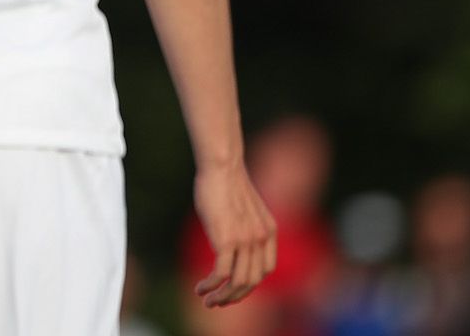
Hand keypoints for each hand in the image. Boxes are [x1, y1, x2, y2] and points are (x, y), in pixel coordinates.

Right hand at [191, 164, 276, 308]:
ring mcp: (246, 240)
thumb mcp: (243, 207)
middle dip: (234, 297)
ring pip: (238, 282)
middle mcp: (261, 239)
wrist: (222, 166)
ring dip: (221, 296)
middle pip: (252, 281)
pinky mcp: (227, 239)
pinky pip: (222, 273)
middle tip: (216, 302)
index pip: (265, 269)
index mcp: (269, 231)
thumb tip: (231, 236)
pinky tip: (200, 287)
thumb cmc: (225, 182)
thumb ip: (244, 225)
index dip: (249, 283)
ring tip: (206, 300)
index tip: (230, 286)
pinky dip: (211, 285)